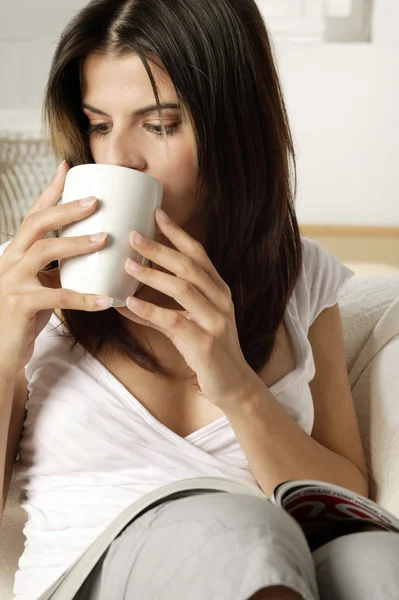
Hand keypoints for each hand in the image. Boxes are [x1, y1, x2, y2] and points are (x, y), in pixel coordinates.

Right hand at [0, 161, 111, 373]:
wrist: (3, 349)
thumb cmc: (27, 313)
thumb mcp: (41, 282)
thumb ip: (58, 266)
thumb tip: (94, 248)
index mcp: (17, 251)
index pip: (33, 214)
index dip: (50, 190)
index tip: (68, 167)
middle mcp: (11, 259)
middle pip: (36, 224)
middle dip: (66, 209)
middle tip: (96, 201)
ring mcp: (13, 281)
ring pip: (44, 251)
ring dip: (77, 243)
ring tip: (106, 239)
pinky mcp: (21, 305)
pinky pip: (58, 298)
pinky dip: (85, 298)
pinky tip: (106, 299)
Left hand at [114, 208, 260, 408]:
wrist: (232, 384)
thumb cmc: (208, 351)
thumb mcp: (184, 326)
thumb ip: (158, 313)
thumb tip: (125, 303)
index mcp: (217, 289)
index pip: (198, 254)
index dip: (177, 233)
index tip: (156, 214)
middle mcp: (220, 299)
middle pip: (189, 266)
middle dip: (160, 248)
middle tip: (133, 235)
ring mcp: (215, 320)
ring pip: (183, 288)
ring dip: (153, 275)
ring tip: (127, 266)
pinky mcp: (206, 342)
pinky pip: (175, 321)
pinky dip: (151, 311)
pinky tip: (130, 305)